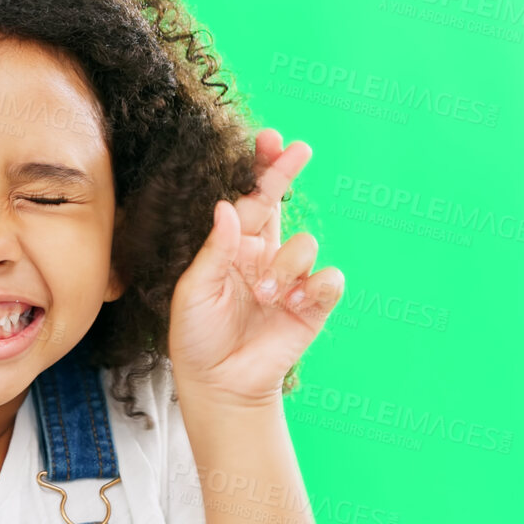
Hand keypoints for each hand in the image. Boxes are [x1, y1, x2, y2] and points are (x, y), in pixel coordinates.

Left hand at [168, 128, 343, 405]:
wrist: (219, 384)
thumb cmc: (197, 337)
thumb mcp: (194, 291)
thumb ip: (214, 250)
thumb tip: (228, 206)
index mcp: (233, 246)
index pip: (248, 199)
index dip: (259, 169)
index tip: (267, 139)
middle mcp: (263, 255)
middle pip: (281, 203)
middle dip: (287, 173)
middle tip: (298, 150)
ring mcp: (291, 278)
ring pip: (305, 244)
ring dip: (286, 266)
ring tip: (265, 295)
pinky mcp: (313, 304)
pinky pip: (330, 280)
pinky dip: (315, 286)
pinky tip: (292, 303)